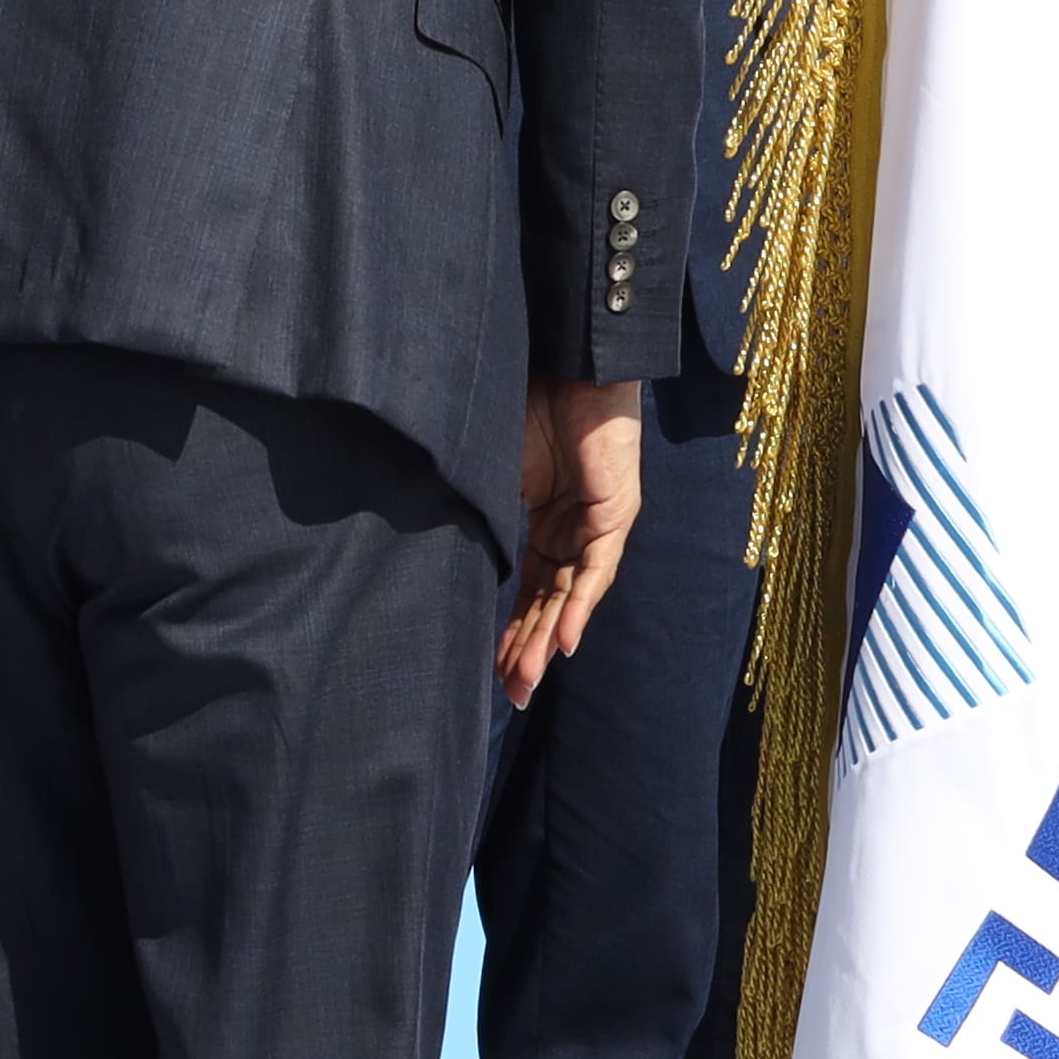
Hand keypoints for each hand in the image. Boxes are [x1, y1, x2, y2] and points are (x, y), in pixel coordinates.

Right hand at [502, 379, 646, 703]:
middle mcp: (574, 531)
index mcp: (545, 524)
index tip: (488, 669)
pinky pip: (596, 569)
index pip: (527, 590)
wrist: (565, 363)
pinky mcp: (615, 513)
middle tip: (508, 695)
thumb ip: (485, 517)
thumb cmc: (527, 406)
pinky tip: (563, 643)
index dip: (510, 629)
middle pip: (549, 603)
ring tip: (525, 681)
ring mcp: (596, 525)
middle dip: (527, 650)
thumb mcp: (496, 475)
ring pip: (572, 595)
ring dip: (548, 640)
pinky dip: (579, 606)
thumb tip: (444, 557)